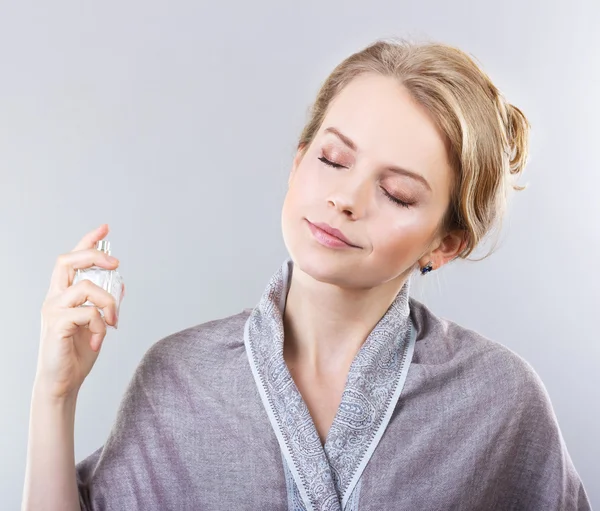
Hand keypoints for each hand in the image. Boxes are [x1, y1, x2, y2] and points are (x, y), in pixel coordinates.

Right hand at [35, 224, 124, 399]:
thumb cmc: (76, 353)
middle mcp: (55, 298)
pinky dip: (100, 325)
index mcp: (63, 295)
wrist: (63, 382)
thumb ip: (105, 305)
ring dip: (108, 303)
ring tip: (111, 323)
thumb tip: (120, 286)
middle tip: (115, 263)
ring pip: (87, 288)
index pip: (72, 261)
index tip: (105, 228)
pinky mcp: (58, 324)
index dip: (87, 241)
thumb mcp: (98, 324)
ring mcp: (54, 310)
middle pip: (68, 261)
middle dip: (94, 254)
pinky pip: (88, 312)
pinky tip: (100, 340)